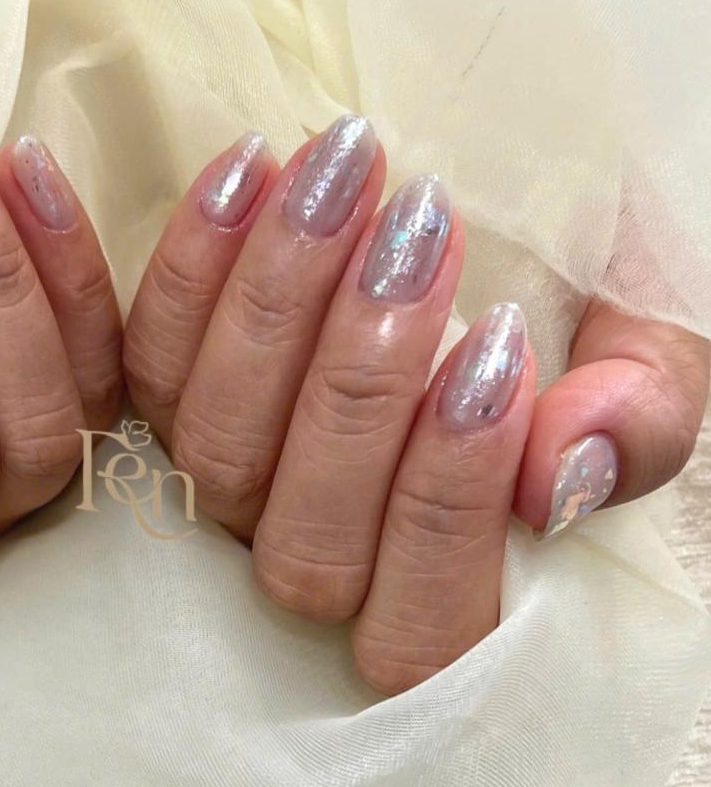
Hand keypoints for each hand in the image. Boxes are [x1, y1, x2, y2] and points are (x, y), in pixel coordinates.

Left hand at [123, 117, 706, 693]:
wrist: (492, 199)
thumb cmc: (576, 287)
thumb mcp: (639, 338)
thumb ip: (640, 415)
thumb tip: (564, 474)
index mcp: (441, 589)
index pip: (419, 621)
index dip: (449, 496)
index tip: (501, 340)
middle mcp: (317, 548)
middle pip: (304, 532)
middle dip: (363, 379)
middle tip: (421, 230)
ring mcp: (230, 472)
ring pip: (215, 443)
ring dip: (276, 303)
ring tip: (343, 181)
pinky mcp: (167, 384)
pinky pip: (148, 351)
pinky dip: (194, 258)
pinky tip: (252, 166)